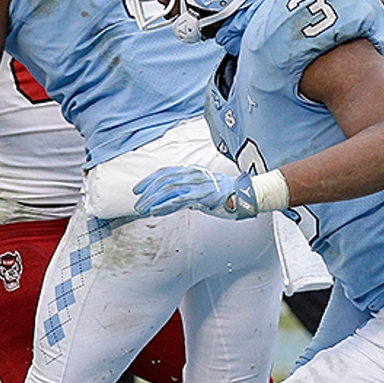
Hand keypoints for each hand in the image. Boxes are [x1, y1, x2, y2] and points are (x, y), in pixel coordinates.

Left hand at [132, 165, 261, 218]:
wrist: (246, 194)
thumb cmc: (226, 194)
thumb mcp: (203, 187)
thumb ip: (187, 191)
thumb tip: (169, 202)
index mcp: (192, 171)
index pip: (165, 172)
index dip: (149, 180)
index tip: (137, 189)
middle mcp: (193, 175)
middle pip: (163, 181)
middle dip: (147, 192)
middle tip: (137, 203)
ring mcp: (198, 185)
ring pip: (168, 190)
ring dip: (152, 200)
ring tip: (142, 209)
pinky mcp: (203, 196)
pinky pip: (179, 200)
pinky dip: (164, 205)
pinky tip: (155, 211)